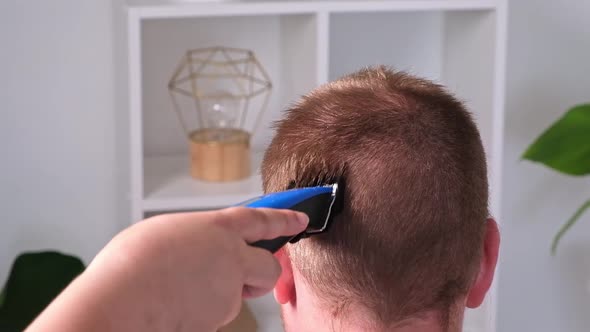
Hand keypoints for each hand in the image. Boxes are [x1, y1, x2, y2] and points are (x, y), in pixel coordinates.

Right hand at [26, 207, 308, 331]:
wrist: (122, 303)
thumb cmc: (130, 266)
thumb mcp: (162, 233)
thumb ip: (192, 237)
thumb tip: (195, 247)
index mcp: (217, 229)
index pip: (261, 219)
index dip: (283, 219)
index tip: (299, 220)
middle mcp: (230, 259)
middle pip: (269, 266)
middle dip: (261, 274)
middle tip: (241, 279)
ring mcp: (228, 293)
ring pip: (236, 298)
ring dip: (219, 298)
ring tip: (181, 294)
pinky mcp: (220, 322)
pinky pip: (214, 319)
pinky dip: (199, 317)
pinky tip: (175, 310)